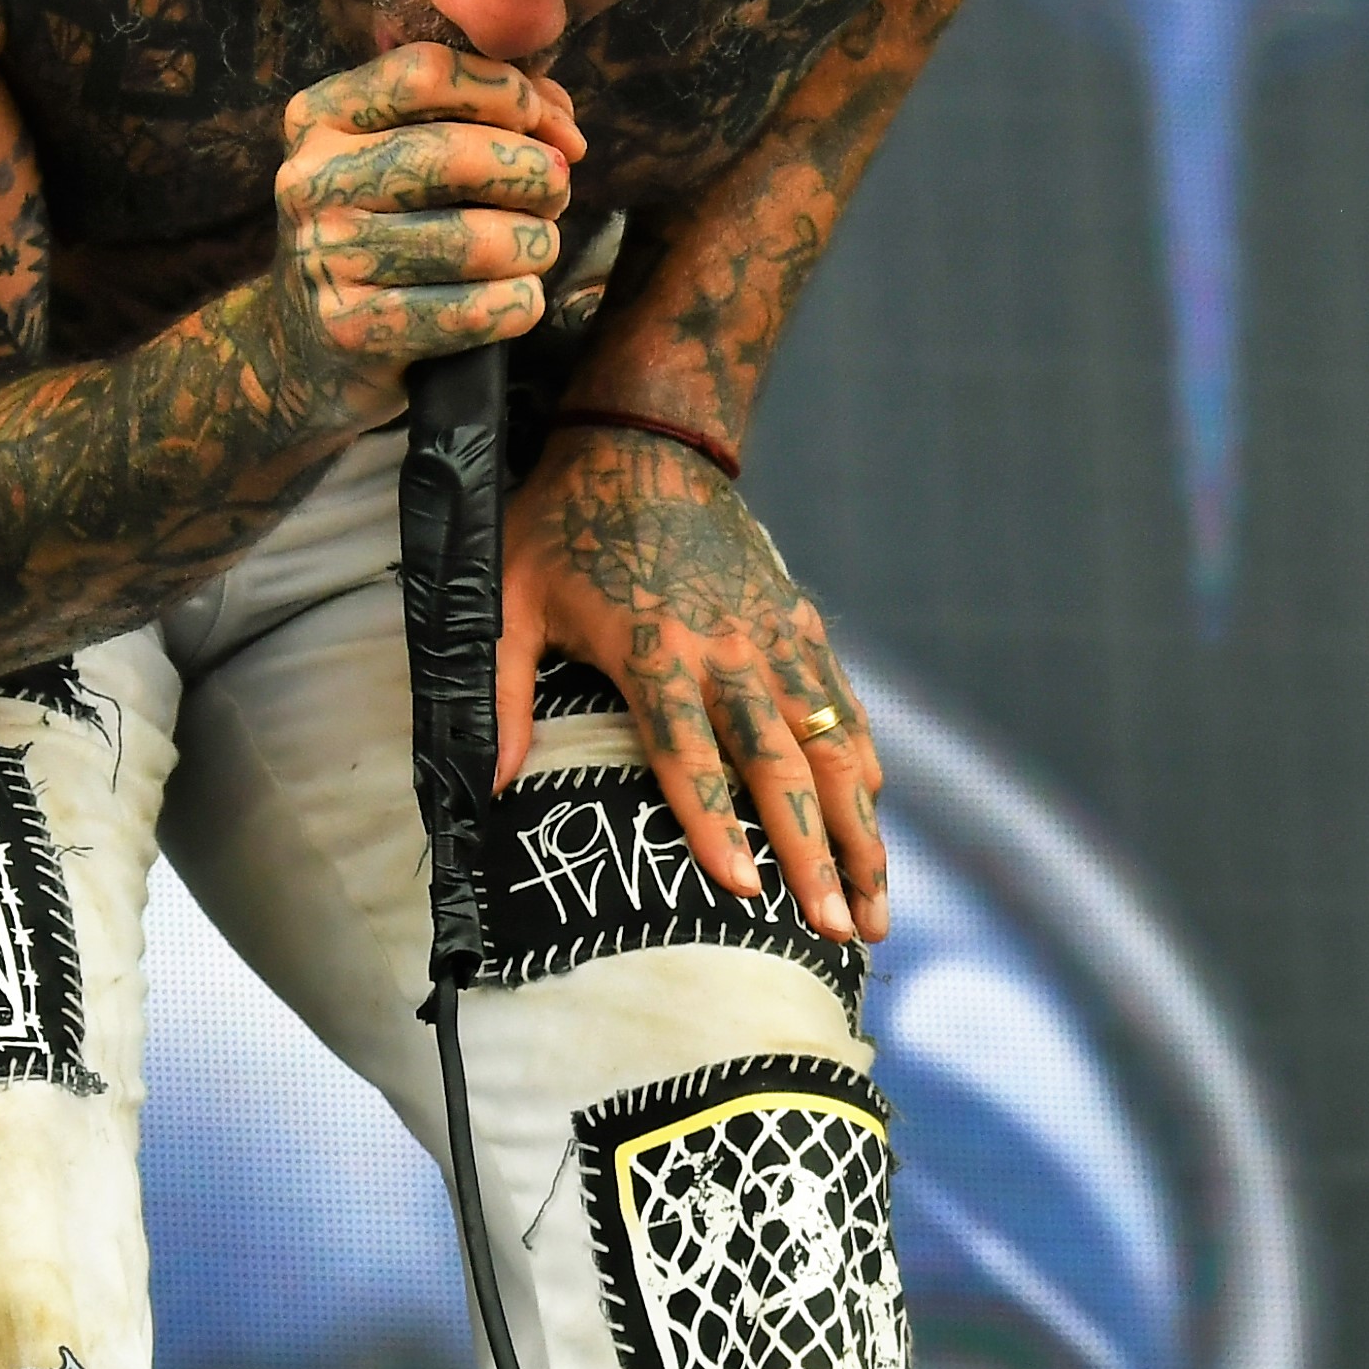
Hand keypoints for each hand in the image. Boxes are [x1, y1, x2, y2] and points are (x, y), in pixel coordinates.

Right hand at [258, 44, 584, 419]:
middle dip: (534, 173)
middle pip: (456, 155)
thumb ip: (490, 114)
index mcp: (322, 116)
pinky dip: (518, 303)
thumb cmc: (387, 229)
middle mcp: (312, 179)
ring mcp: (325, 256)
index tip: (552, 129)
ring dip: (535, 244)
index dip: (509, 94)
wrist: (309, 343)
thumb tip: (563, 127)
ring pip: (476, 239)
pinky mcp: (351, 329)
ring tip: (536, 247)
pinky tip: (516, 298)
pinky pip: (472, 310)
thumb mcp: (412, 153)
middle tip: (555, 193)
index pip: (427, 74)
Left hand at [497, 423, 884, 942]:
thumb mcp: (507, 598)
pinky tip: (875, 824)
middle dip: (813, 854)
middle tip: (839, 930)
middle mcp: (727, 649)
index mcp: (653, 650)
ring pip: (830, 746)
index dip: (716, 826)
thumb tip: (492, 786)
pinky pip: (843, 707)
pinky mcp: (798, 622)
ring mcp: (773, 636)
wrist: (646, 439)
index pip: (689, 756)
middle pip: (779, 766)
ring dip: (859, 830)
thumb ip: (503, 693)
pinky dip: (863, 768)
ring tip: (876, 907)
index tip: (746, 892)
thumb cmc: (562, 524)